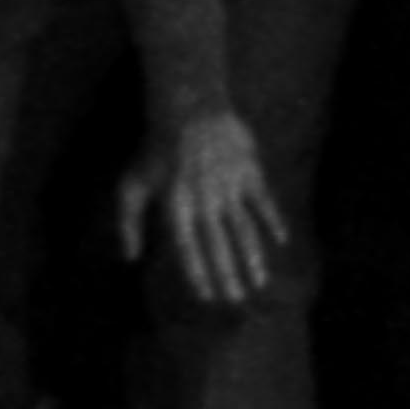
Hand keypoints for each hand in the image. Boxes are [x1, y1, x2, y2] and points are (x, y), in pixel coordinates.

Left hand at [121, 108, 289, 307]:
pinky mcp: (248, 171)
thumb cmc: (155, 150)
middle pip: (218, 245)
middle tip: (237, 300)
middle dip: (228, 275)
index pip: (188, 249)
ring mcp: (229, 186)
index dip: (199, 273)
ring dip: (253, 257)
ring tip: (259, 281)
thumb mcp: (131, 184)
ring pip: (244, 229)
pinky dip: (273, 222)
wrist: (188, 109)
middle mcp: (204, 200)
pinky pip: (263, 203)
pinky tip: (280, 241)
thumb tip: (129, 258)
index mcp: (175, 205)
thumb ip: (128, 224)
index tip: (208, 296)